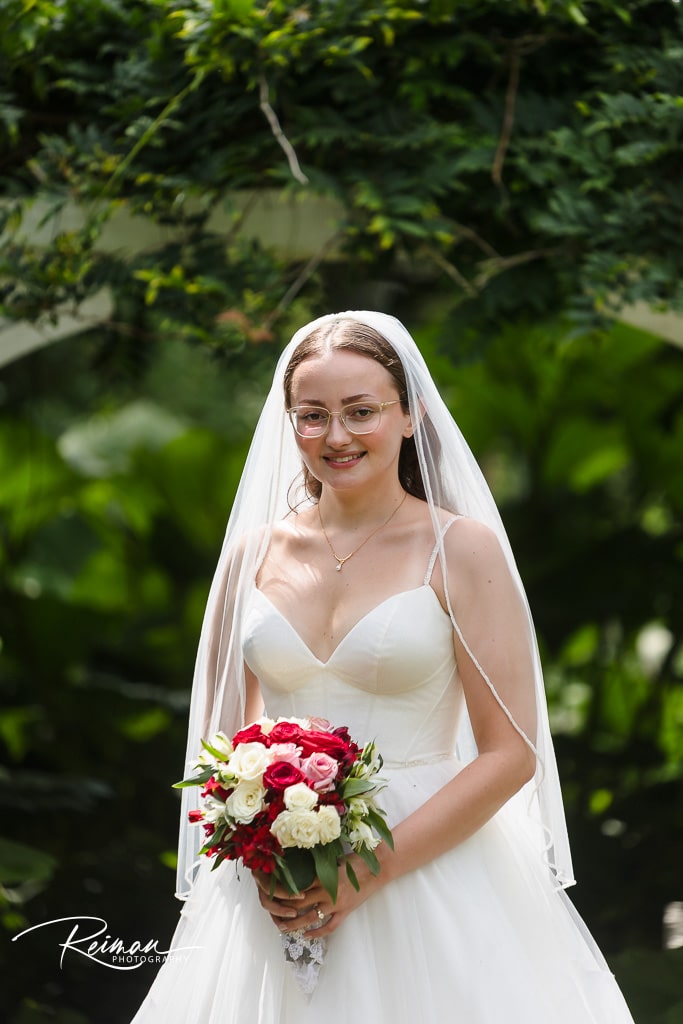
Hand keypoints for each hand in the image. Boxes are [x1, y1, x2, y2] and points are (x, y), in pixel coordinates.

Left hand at [254, 855, 382, 937]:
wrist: (377, 867)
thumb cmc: (356, 859)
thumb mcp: (334, 858)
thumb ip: (319, 864)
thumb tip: (303, 863)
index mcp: (323, 876)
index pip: (297, 885)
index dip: (283, 890)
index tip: (271, 892)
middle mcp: (327, 891)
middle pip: (299, 903)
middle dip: (284, 908)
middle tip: (271, 912)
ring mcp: (336, 904)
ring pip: (311, 917)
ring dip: (295, 924)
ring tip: (283, 928)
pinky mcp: (345, 912)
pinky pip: (329, 926)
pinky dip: (317, 933)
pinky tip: (306, 936)